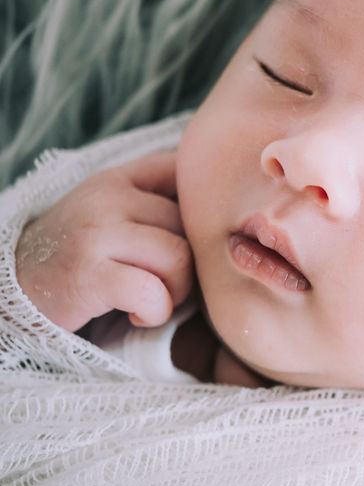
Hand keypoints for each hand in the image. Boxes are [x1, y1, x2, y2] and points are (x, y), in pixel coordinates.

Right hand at [15, 151, 193, 332]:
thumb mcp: (108, 215)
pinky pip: (152, 291)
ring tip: (151, 299)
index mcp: (115, 179)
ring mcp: (94, 233)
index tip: (186, 238)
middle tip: (164, 284)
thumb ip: (152, 202)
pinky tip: (138, 313)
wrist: (9, 293)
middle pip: (189, 226)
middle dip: (188, 264)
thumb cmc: (75, 259)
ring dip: (176, 290)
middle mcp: (105, 198)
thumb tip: (221, 207)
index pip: (179, 172)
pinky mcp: (88, 274)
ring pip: (179, 257)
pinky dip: (155, 311)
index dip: (197, 208)